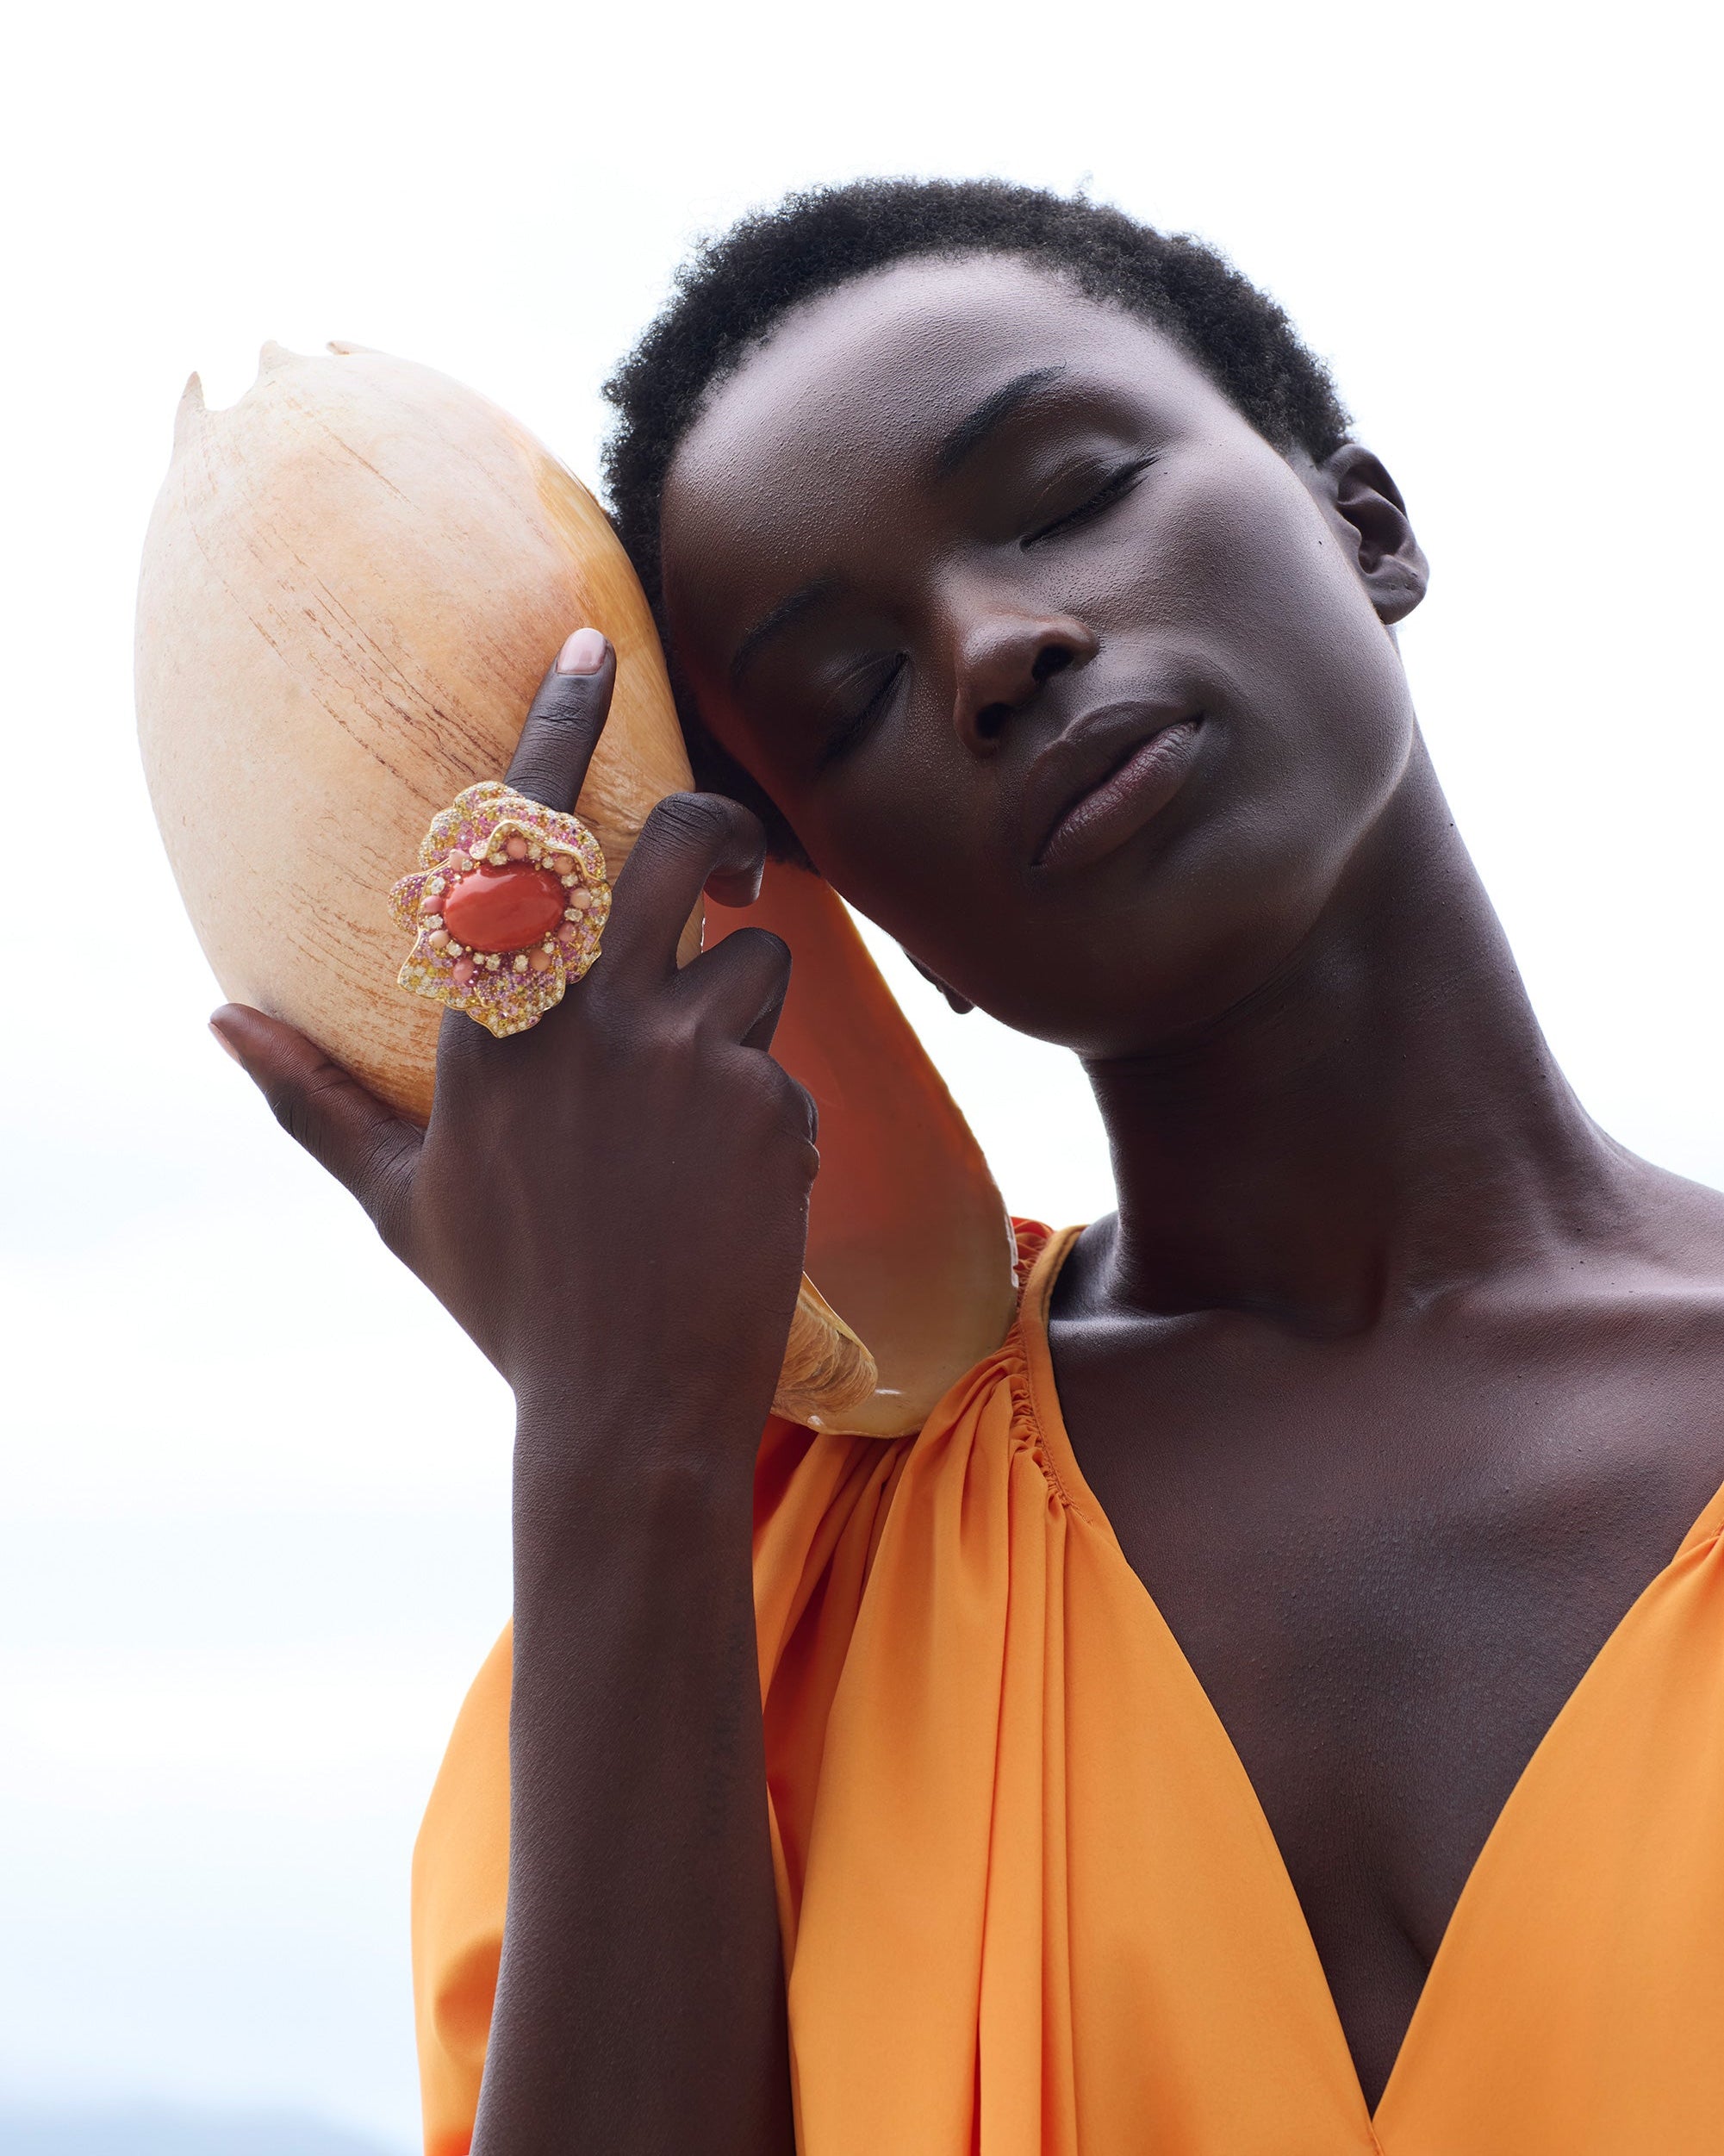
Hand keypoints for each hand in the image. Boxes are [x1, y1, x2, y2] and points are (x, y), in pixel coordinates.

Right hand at [212, 630, 818, 1456]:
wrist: (630, 1404)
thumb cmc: (510, 1297)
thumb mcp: (401, 1198)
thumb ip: (314, 1098)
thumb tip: (222, 1022)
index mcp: (494, 1023)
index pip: (529, 832)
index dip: (564, 725)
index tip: (594, 648)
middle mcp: (591, 1018)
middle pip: (684, 840)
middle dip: (721, 827)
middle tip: (733, 863)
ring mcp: (689, 1059)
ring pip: (756, 963)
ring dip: (743, 1010)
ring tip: (706, 1108)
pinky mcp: (770, 1109)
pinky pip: (791, 1071)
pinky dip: (773, 1117)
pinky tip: (735, 1194)